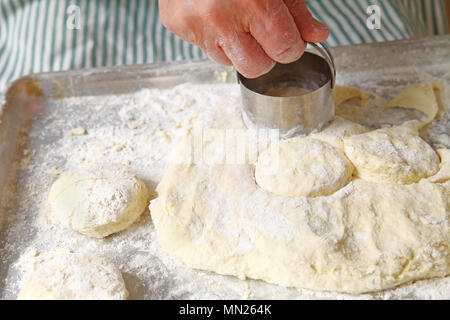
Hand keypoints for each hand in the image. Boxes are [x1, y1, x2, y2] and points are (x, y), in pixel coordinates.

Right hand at [159, 0, 328, 77]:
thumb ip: (296, 10)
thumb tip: (316, 35)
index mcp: (253, 2)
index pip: (285, 51)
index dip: (290, 45)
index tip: (287, 37)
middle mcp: (221, 17)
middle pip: (256, 67)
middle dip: (264, 54)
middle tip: (261, 30)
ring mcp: (196, 24)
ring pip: (229, 62)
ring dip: (238, 47)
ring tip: (234, 17)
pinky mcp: (177, 24)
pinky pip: (205, 49)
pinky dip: (215, 37)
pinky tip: (214, 13)